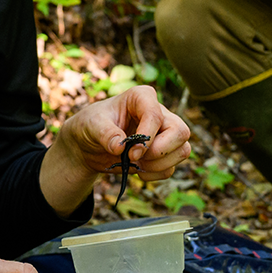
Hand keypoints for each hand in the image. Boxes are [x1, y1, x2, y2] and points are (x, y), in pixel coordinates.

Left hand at [53, 85, 191, 181]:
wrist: (89, 145)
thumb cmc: (91, 125)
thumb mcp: (92, 125)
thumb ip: (106, 134)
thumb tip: (119, 147)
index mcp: (142, 98)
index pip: (156, 115)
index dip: (147, 136)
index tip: (130, 152)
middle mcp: (159, 114)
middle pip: (180, 132)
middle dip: (160, 151)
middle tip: (135, 158)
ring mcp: (165, 134)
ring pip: (182, 150)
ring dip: (158, 165)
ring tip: (134, 164)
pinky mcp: (164, 153)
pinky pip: (171, 168)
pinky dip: (155, 174)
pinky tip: (138, 170)